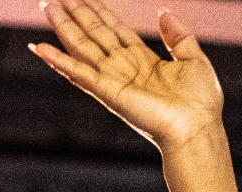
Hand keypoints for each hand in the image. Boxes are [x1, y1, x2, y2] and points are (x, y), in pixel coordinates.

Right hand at [30, 1, 222, 151]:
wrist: (198, 129)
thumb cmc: (200, 103)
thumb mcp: (193, 58)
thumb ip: (177, 35)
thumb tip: (162, 12)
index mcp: (143, 61)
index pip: (114, 30)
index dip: (98, 12)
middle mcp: (124, 69)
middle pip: (94, 35)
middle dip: (75, 15)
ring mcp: (114, 81)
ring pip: (82, 47)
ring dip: (63, 28)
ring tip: (46, 7)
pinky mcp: (108, 92)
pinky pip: (79, 73)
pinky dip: (58, 61)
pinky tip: (40, 49)